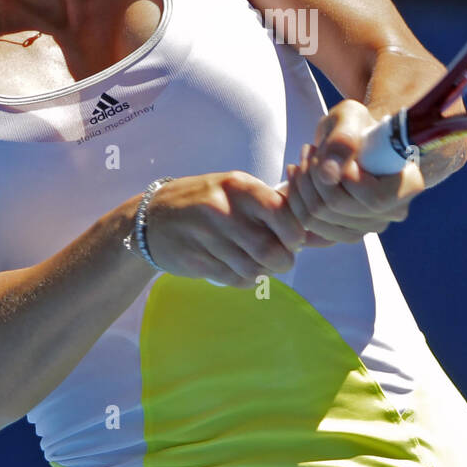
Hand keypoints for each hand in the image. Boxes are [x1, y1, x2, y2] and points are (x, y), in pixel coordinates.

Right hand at [142, 171, 308, 288]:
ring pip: (252, 269)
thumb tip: (316, 233)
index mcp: (238, 185)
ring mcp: (205, 235)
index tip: (294, 241)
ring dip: (263, 273)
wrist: (150, 218)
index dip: (295, 233)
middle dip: (283, 261)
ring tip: (259, 265)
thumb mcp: (234, 191)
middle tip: (281, 261)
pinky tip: (238, 270)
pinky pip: (233, 279)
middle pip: (269, 248)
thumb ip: (271, 206)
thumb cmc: (204, 201)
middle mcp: (222, 208)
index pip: (281, 212)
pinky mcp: (194, 259)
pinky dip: (243, 280)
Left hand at [279, 99, 424, 244]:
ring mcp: (369, 226)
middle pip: (337, 208)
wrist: (351, 139)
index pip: (373, 198)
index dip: (344, 176)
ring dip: (300, 186)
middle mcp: (393, 212)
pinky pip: (310, 229)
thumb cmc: (356, 124)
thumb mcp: (350, 117)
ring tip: (303, 160)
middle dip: (312, 175)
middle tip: (309, 149)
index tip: (332, 149)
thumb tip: (328, 176)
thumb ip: (342, 140)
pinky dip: (295, 203)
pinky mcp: (345, 232)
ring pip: (318, 219)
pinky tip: (296, 179)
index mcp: (408, 185)